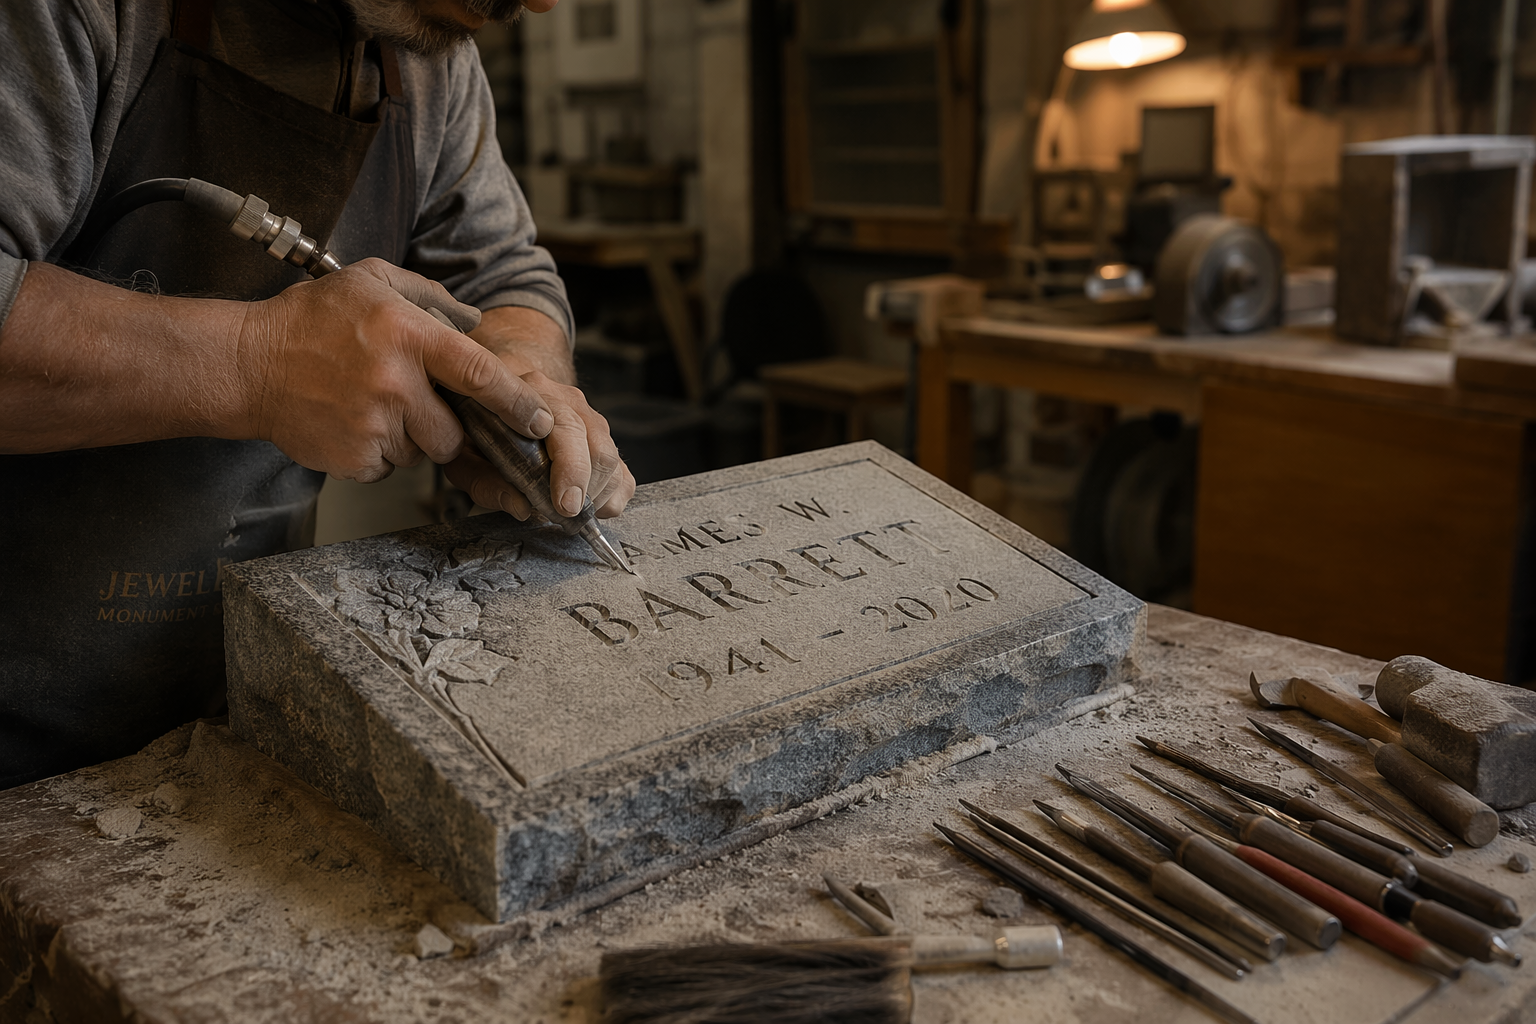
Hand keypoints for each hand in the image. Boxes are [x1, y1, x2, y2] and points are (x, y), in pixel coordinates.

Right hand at [235, 259, 554, 481]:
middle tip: (411, 404)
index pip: (480, 374)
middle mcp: (395, 383)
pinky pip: (388, 468)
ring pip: (422, 454)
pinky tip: (352, 424)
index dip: (516, 402)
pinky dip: (378, 455)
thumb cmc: (312, 320)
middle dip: (446, 428)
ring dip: (410, 440)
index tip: (541, 421)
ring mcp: (373, 425)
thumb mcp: (372, 282)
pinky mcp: (353, 457)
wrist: (249, 364)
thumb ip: (430, 297)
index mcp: (408, 335)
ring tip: (372, 407)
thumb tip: (476, 321)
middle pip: (455, 432)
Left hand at [442, 306, 635, 520]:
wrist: (502, 387)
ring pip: (612, 460)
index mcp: (531, 393)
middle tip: (567, 516)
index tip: (564, 504)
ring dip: (596, 495)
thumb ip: (483, 481)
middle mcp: (567, 400)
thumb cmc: (478, 422)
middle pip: (597, 446)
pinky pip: (622, 473)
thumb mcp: (462, 450)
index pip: (566, 427)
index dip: (570, 469)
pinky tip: (589, 507)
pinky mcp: (603, 439)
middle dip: (587, 488)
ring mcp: (590, 417)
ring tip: (567, 511)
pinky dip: (612, 497)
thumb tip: (523, 509)